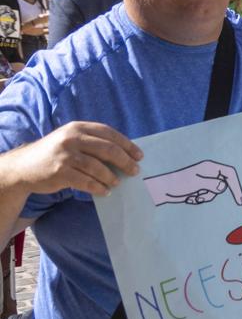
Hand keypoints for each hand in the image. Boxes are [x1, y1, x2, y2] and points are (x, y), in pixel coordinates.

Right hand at [2, 121, 141, 197]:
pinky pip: (86, 182)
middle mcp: (71, 139)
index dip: (127, 144)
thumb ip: (92, 142)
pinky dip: (99, 187)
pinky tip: (105, 191)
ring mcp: (65, 155)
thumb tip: (124, 155)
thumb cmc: (55, 154)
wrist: (24, 167)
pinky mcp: (60, 172)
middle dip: (125, 161)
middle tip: (135, 171)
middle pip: (107, 149)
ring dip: (111, 177)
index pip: (109, 133)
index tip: (139, 155)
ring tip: (117, 182)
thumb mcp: (71, 140)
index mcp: (77, 128)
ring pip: (98, 167)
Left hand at [144, 160, 241, 205]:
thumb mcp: (196, 183)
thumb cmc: (177, 184)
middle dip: (212, 193)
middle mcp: (209, 173)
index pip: (230, 174)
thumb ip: (211, 184)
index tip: (240, 201)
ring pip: (215, 192)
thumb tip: (224, 187)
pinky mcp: (198, 188)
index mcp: (210, 167)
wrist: (161, 190)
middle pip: (223, 185)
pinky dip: (199, 199)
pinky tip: (189, 198)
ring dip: (204, 197)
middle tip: (200, 195)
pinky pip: (207, 196)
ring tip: (192, 196)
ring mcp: (203, 181)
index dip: (236, 186)